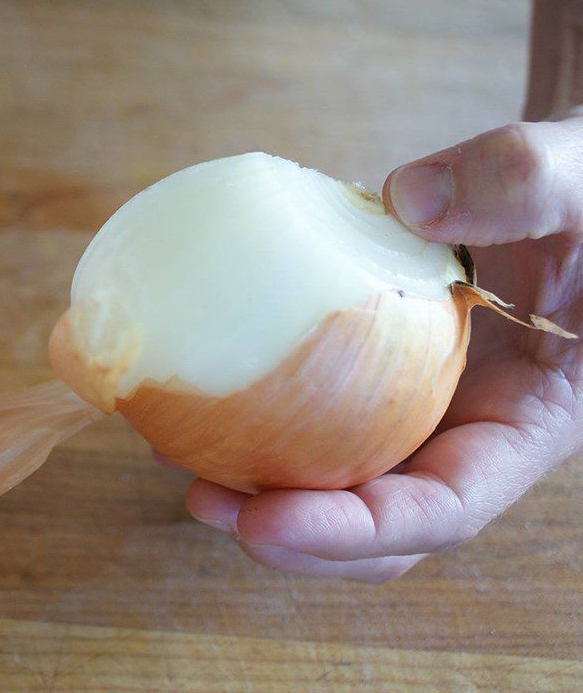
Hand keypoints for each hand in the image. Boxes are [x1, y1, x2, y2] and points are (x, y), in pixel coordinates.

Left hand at [184, 119, 582, 579]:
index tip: (265, 524)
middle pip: (372, 512)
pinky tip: (199, 372)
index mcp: (523, 421)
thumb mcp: (578, 184)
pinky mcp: (370, 355)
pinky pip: (312, 391)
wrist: (558, 189)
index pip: (442, 509)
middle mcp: (460, 425)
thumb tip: (410, 200)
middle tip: (203, 499)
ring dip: (254, 474)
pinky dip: (257, 397)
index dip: (356, 532)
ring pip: (333, 461)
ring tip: (174, 444)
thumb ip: (521, 186)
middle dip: (290, 531)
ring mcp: (411, 393)